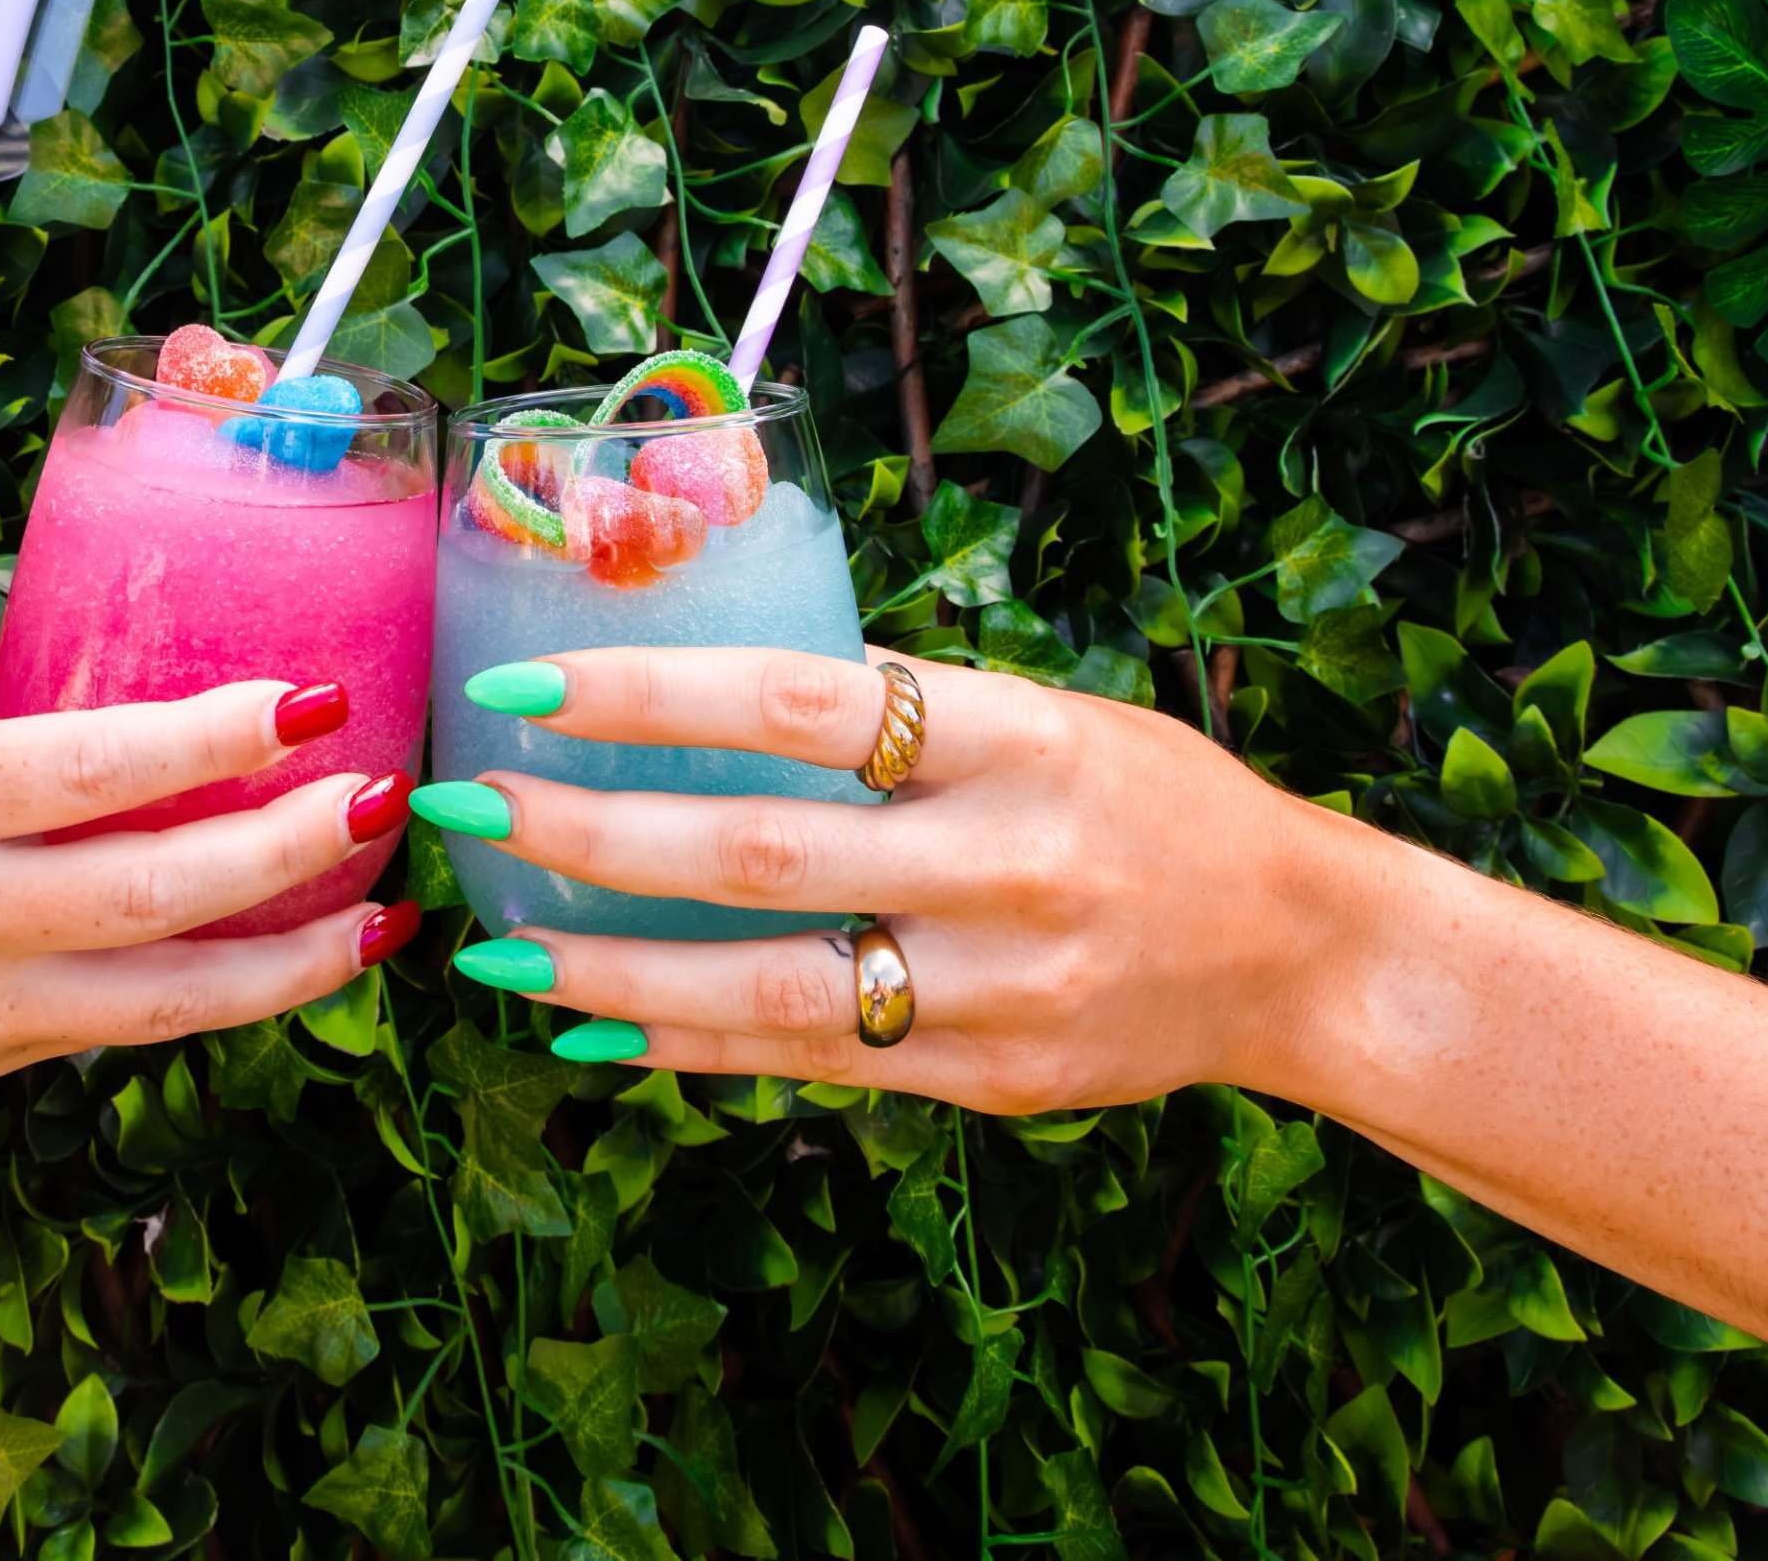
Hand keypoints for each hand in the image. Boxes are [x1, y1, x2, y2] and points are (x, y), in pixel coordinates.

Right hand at [0, 667, 414, 1135]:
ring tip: (382, 905)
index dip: (213, 739)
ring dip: (294, 952)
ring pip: (171, 991)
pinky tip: (308, 960)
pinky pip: (137, 1027)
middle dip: (287, 848)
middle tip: (378, 793)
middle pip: (155, 887)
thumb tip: (125, 643)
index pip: (93, 765)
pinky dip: (233, 995)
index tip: (310, 698)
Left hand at [426, 646, 1357, 1110]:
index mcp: (1022, 739)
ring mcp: (999, 988)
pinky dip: (691, 1047)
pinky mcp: (989, 1081)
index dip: (652, 693)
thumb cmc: (1150, 800)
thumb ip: (901, 719)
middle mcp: (1009, 864)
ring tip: (495, 948)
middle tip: (466, 809)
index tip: (524, 686)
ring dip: (610, 971)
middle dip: (589, 833)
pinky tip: (593, 1032)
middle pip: (760, 852)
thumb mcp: (1048, 715)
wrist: (1302, 951)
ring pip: (766, 986)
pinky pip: (810, 1063)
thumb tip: (701, 696)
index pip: (804, 702)